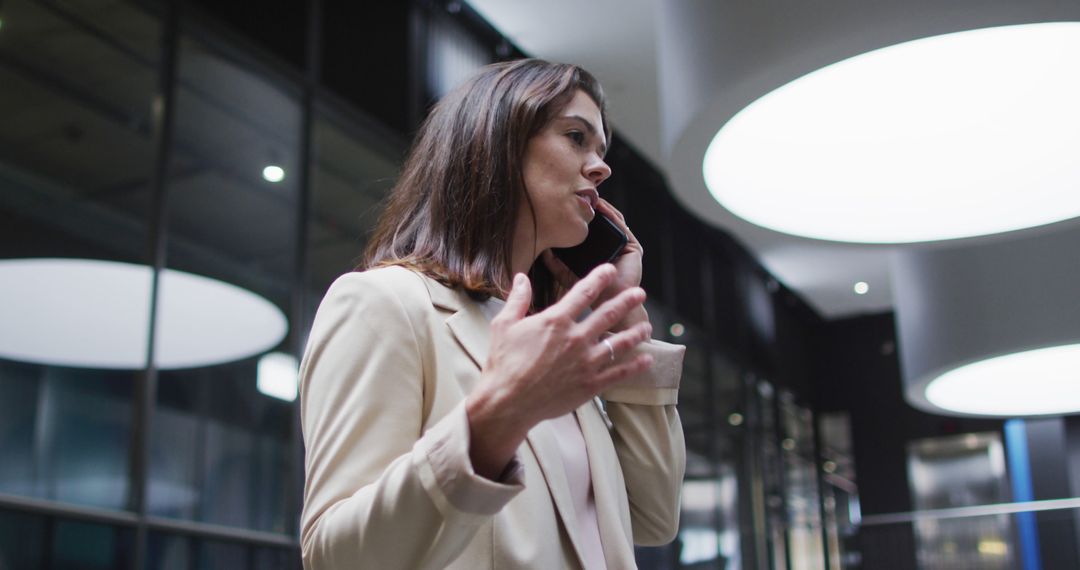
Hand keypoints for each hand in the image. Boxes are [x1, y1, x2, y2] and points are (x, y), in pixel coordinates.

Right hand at [465, 266, 652, 478]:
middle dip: (626, 300)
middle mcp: (576, 338)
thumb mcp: (504, 325)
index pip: (584, 292)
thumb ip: (518, 299)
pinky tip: (647, 359)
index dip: (600, 278)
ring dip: (636, 332)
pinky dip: (636, 366)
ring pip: (619, 343)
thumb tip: (522, 277)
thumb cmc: (503, 363)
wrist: (508, 402)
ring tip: (646, 325)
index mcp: (556, 321)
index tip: (610, 270)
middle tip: (640, 293)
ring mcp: (586, 362)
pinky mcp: (590, 385)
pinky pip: (619, 373)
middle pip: (609, 314)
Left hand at [542, 198, 647, 330]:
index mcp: (598, 253)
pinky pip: (622, 227)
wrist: (607, 308)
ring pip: (613, 221)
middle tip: (576, 195)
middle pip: (602, 223)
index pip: (589, 231)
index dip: (579, 218)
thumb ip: (555, 263)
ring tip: (588, 196)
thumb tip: (542, 249)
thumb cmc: (587, 296)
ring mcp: (624, 247)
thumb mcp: (566, 274)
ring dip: (601, 208)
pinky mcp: (633, 248)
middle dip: (590, 210)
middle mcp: (613, 248)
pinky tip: (601, 206)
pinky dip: (612, 215)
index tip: (565, 206)